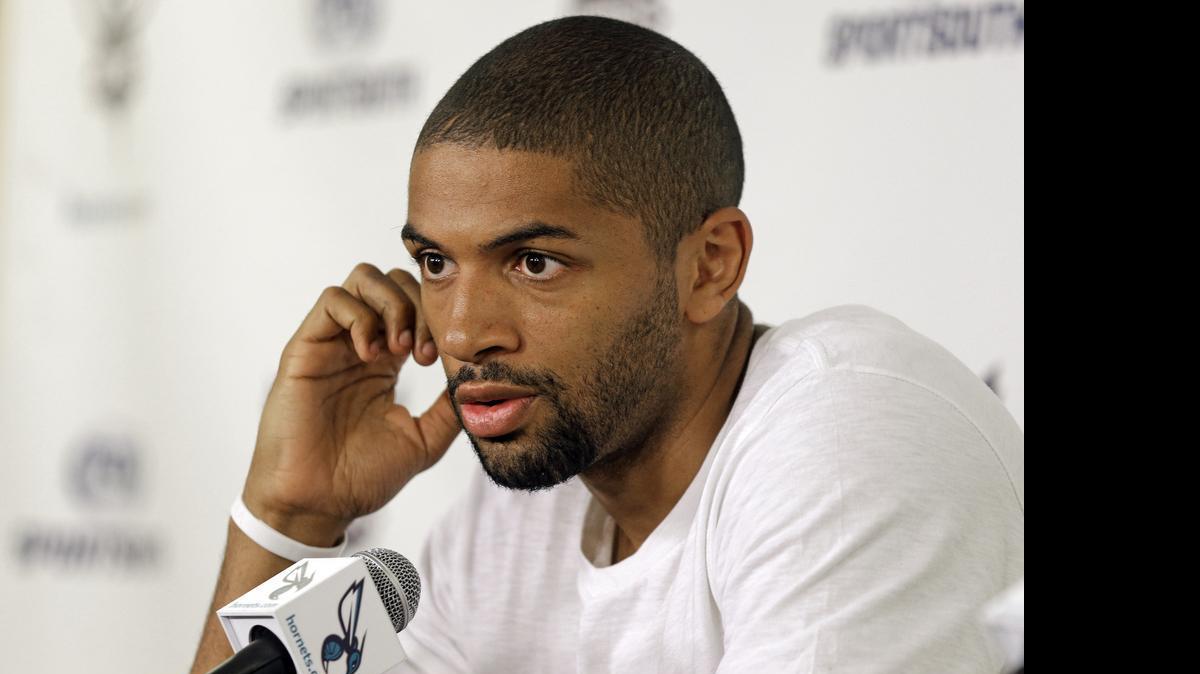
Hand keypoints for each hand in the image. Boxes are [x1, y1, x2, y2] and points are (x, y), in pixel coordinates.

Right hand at [242, 263, 458, 544]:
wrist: (319, 503)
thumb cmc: (362, 477)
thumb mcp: (423, 439)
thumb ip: (449, 408)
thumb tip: (479, 381)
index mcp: (387, 362)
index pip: (415, 305)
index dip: (436, 319)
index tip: (440, 360)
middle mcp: (359, 344)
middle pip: (393, 281)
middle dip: (418, 307)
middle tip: (422, 354)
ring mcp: (331, 343)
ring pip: (363, 279)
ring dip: (392, 305)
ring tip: (398, 350)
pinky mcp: (305, 348)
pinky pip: (333, 300)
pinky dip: (361, 315)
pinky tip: (372, 354)